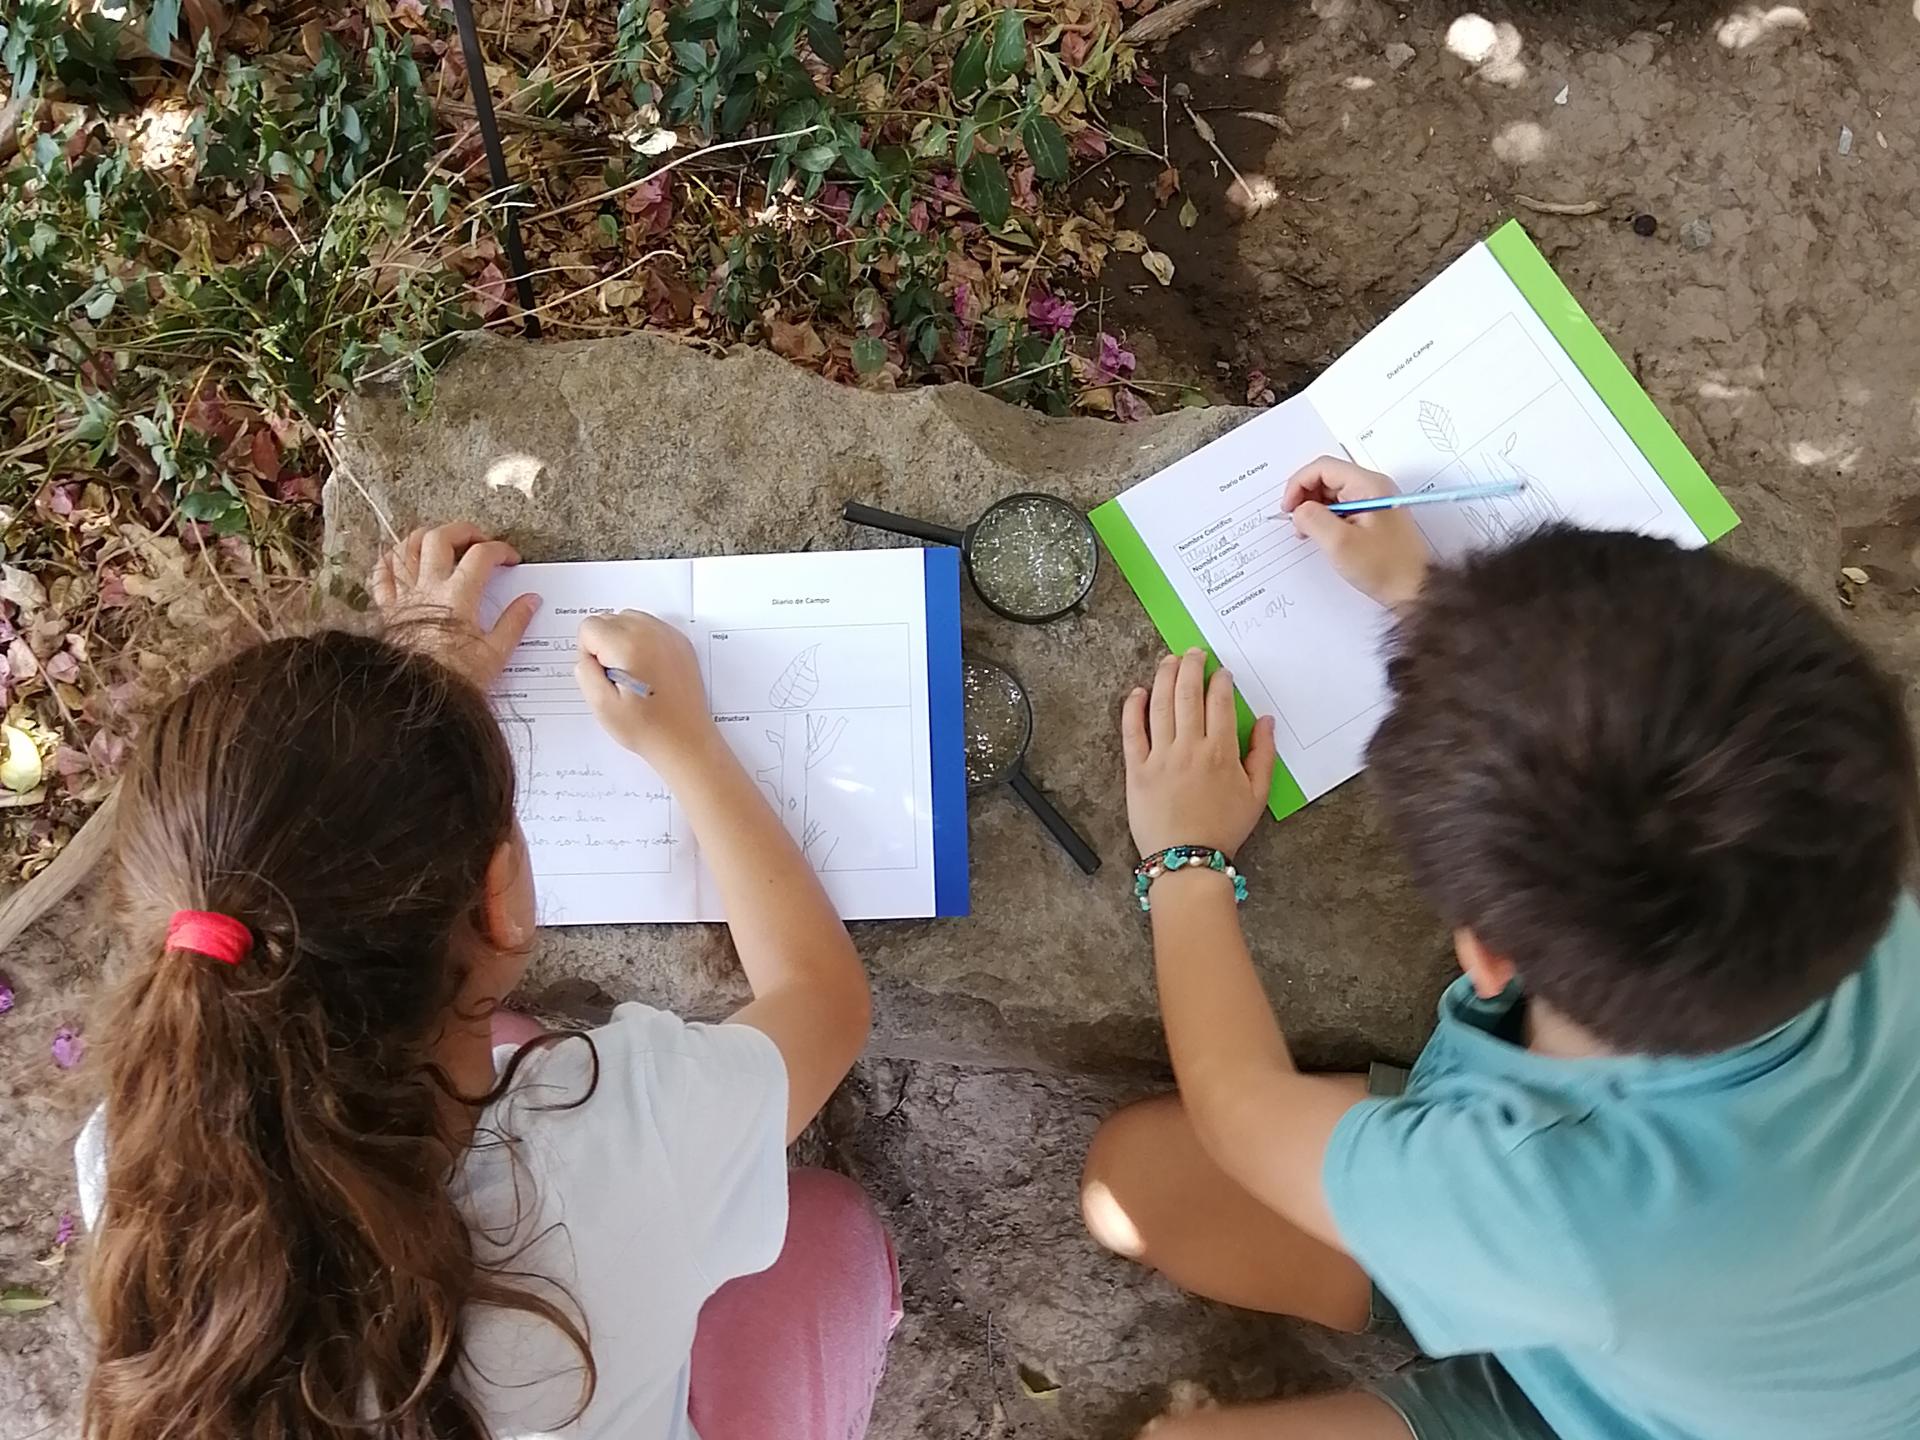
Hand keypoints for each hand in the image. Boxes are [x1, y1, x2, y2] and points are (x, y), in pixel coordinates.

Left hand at [372, 523, 537, 687]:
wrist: (416, 699)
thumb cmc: (455, 679)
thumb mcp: (495, 654)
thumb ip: (514, 622)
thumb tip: (531, 600)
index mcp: (459, 596)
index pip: (481, 555)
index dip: (500, 550)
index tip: (511, 560)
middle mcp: (428, 587)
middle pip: (441, 538)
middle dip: (463, 530)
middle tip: (479, 540)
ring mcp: (403, 595)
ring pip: (407, 547)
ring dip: (426, 537)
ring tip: (443, 542)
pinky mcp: (386, 609)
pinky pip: (381, 573)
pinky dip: (392, 560)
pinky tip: (404, 559)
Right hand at [574, 611, 718, 776]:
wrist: (685, 740)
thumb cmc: (645, 728)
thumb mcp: (601, 705)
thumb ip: (584, 671)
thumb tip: (587, 655)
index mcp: (629, 645)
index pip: (589, 626)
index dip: (588, 653)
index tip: (603, 676)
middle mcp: (651, 632)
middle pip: (609, 618)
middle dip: (605, 644)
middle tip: (618, 678)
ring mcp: (669, 636)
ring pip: (629, 618)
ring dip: (623, 639)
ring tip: (633, 673)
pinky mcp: (681, 643)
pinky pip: (651, 626)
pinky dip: (643, 640)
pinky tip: (648, 669)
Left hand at [1121, 649, 1275, 858]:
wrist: (1188, 861)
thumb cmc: (1224, 829)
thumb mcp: (1257, 795)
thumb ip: (1264, 754)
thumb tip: (1266, 720)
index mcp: (1222, 752)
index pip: (1219, 702)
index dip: (1220, 680)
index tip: (1221, 671)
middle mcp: (1190, 748)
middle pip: (1189, 694)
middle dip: (1192, 666)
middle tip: (1194, 652)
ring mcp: (1161, 757)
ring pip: (1161, 705)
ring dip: (1165, 677)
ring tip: (1169, 661)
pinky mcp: (1137, 770)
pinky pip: (1132, 732)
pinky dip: (1134, 708)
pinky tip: (1138, 692)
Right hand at [1282, 455, 1428, 610]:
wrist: (1414, 589)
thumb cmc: (1386, 567)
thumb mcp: (1340, 543)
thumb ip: (1312, 519)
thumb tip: (1298, 510)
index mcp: (1368, 485)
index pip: (1323, 467)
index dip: (1298, 484)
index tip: (1289, 508)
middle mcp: (1372, 487)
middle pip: (1327, 477)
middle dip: (1305, 497)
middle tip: (1296, 522)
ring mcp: (1373, 501)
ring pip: (1332, 493)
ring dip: (1314, 509)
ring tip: (1308, 533)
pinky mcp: (1372, 517)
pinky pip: (1342, 508)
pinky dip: (1326, 519)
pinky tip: (1323, 537)